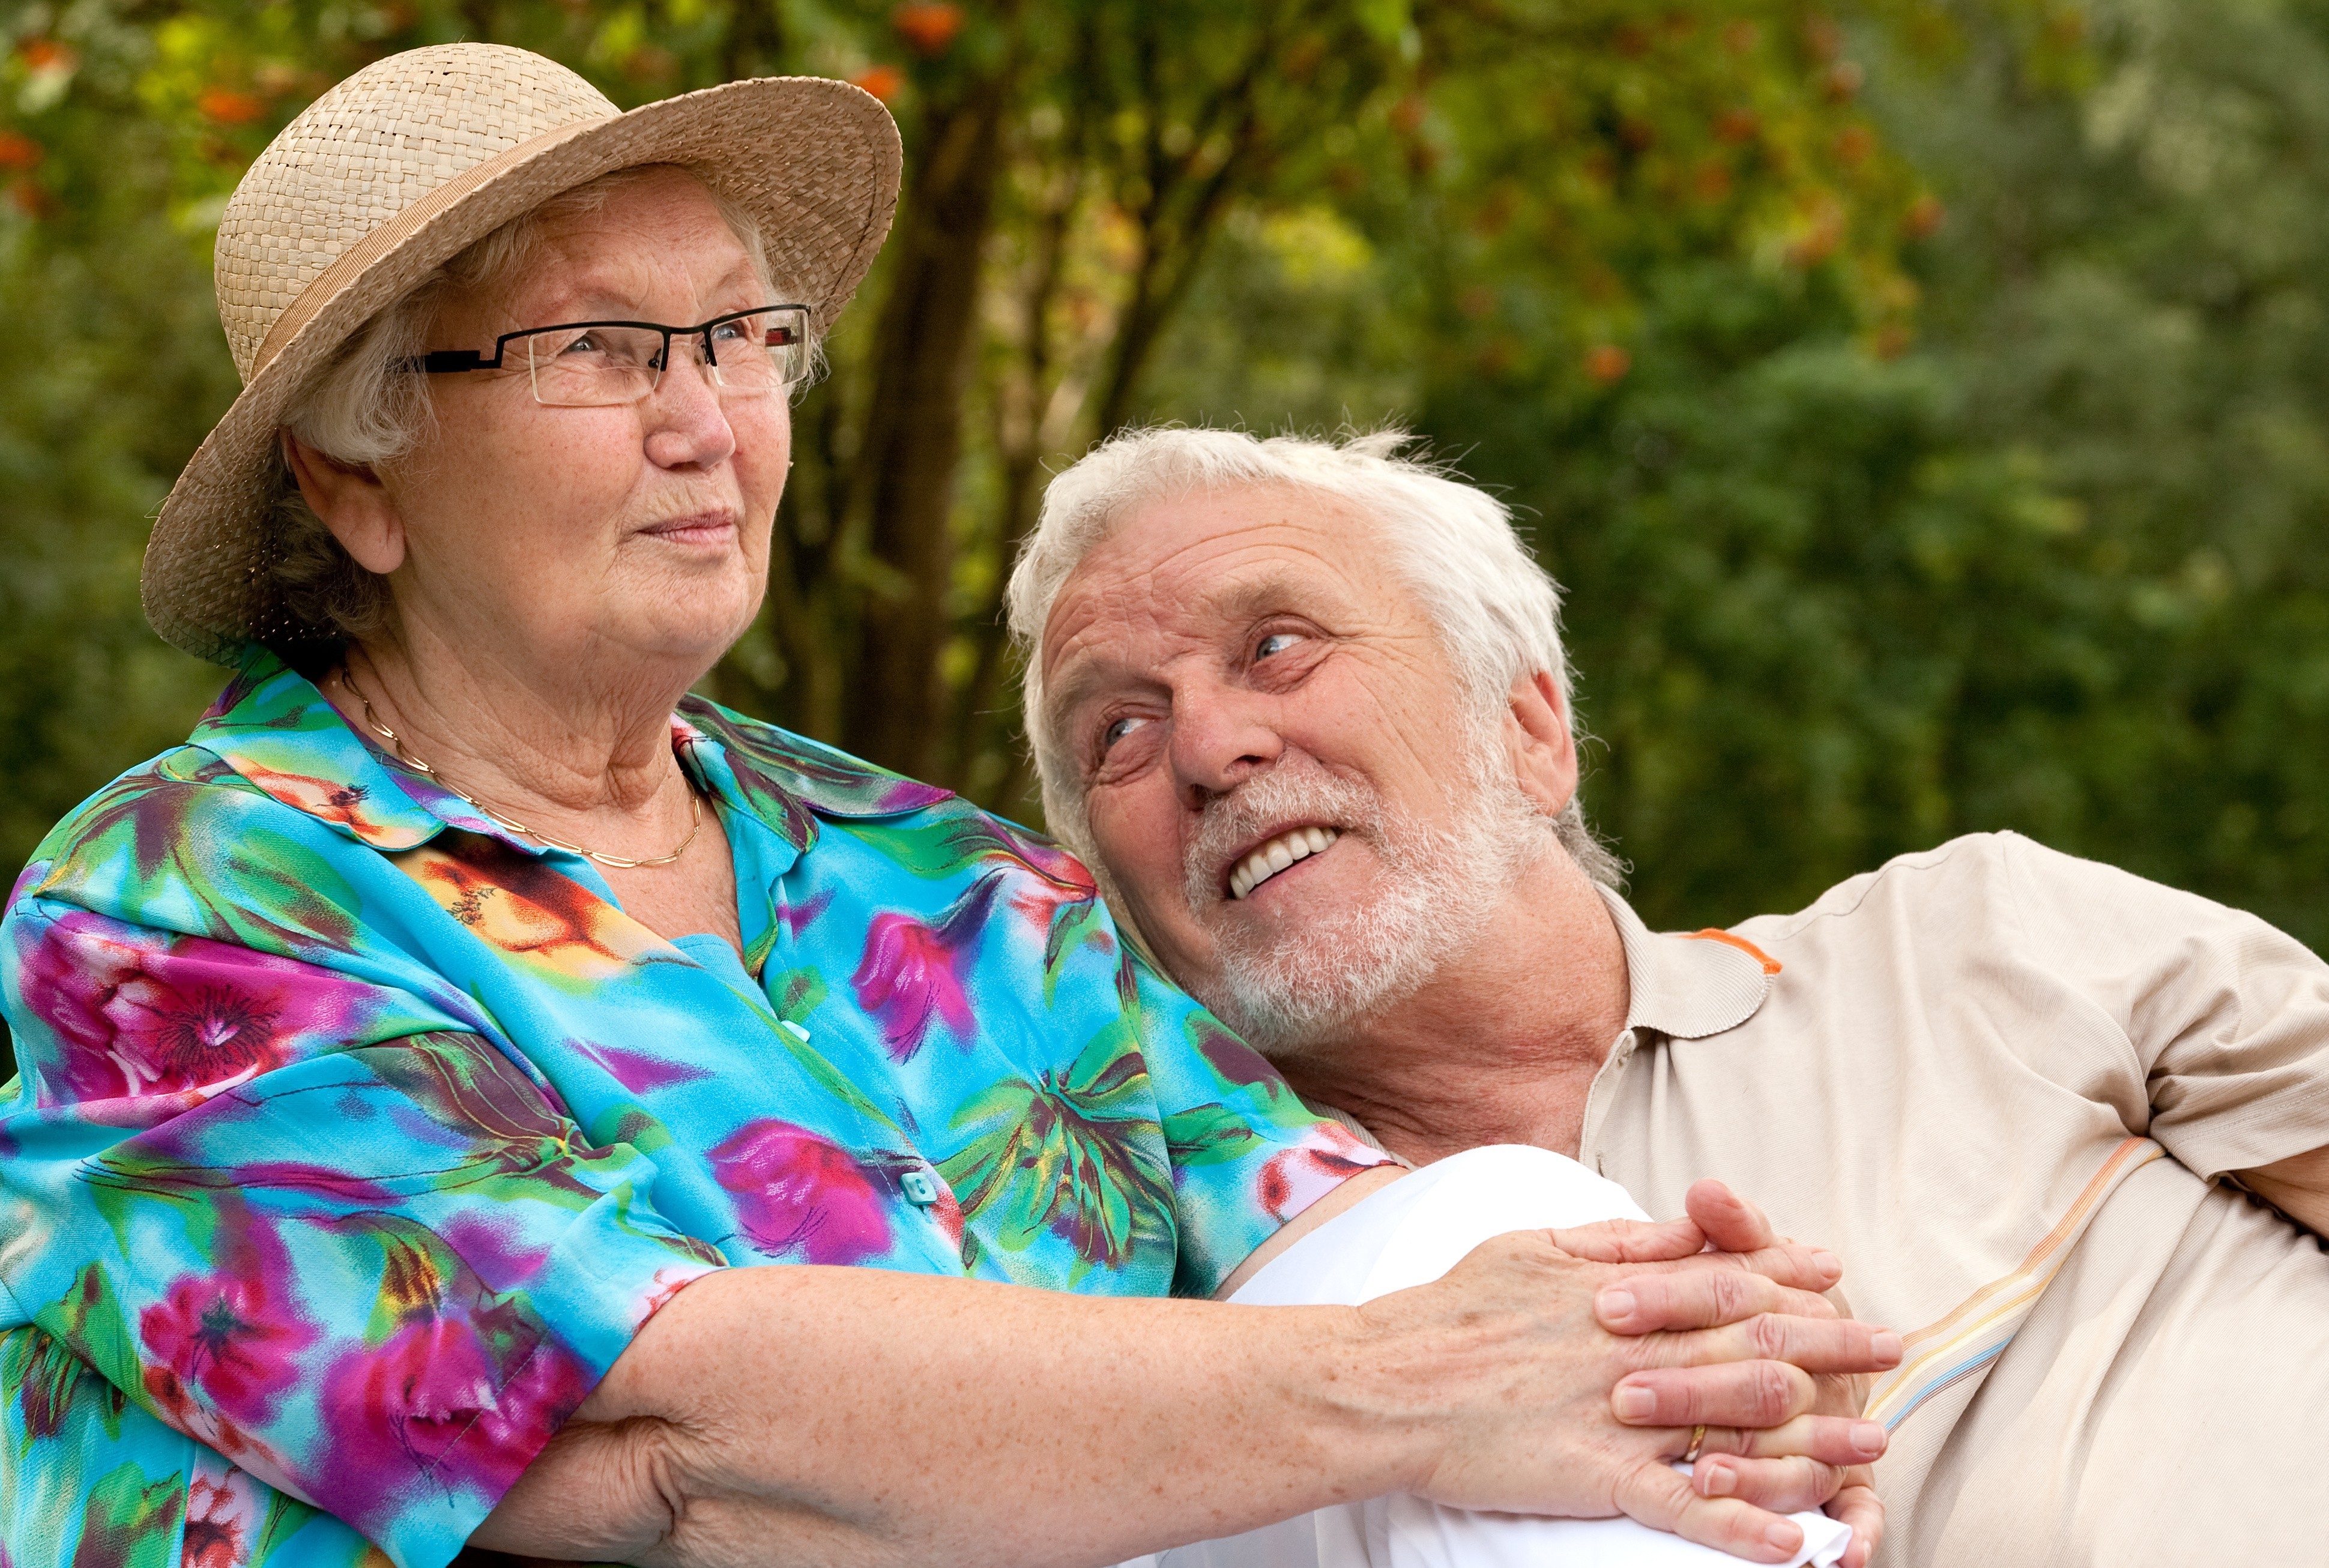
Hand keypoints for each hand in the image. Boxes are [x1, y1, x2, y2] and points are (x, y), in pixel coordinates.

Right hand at [1355, 1225, 1896, 1563]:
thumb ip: (1617, 1241)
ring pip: (1734, 1424)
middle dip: (1830, 1347)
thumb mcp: (1534, 1248)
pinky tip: (1794, 1541)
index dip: (1787, 1276)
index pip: (1722, 1278)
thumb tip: (1686, 1222)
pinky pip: (1681, 1504)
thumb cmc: (1450, 1311)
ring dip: (1813, 1435)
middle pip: (1749, 1345)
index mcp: (1614, 1291)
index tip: (1836, 1277)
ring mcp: (1616, 1413)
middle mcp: (1629, 1347)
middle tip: (1892, 1349)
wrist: (1384, 1380)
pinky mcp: (1593, 1472)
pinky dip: (1740, 1524)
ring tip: (1873, 1443)